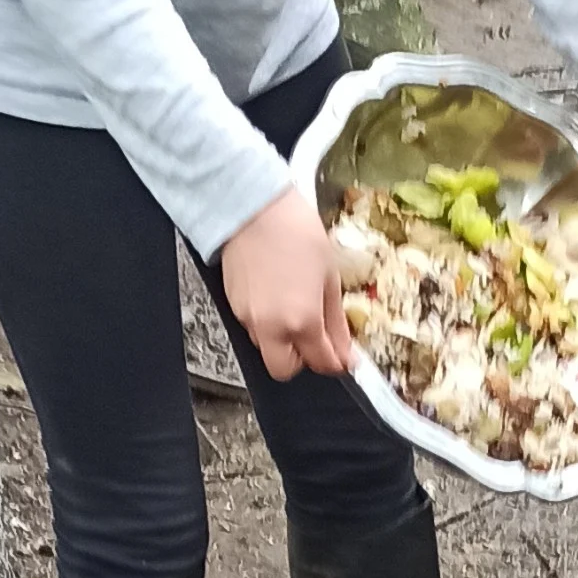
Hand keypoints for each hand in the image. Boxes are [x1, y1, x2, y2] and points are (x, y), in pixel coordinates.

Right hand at [220, 185, 354, 381]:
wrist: (252, 207)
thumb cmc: (295, 232)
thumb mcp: (330, 277)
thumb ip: (336, 321)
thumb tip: (345, 350)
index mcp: (302, 321)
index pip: (322, 363)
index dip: (337, 362)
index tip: (344, 355)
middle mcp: (271, 327)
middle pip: (284, 370)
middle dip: (303, 361)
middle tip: (316, 340)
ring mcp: (247, 318)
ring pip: (266, 349)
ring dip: (283, 342)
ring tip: (296, 310)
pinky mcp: (232, 305)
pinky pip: (253, 328)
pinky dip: (267, 324)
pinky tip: (277, 298)